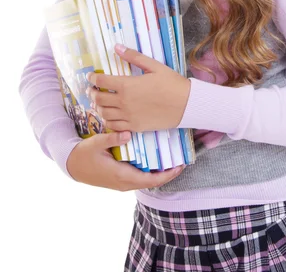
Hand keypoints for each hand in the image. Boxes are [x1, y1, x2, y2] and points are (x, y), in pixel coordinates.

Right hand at [66, 131, 185, 190]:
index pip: (150, 180)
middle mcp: (124, 183)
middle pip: (152, 182)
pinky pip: (139, 178)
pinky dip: (150, 172)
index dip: (167, 175)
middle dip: (168, 174)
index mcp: (121, 176)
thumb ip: (112, 139)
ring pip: (146, 181)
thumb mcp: (96, 144)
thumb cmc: (84, 155)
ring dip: (160, 174)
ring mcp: (122, 183)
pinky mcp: (120, 179)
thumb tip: (127, 133)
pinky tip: (155, 161)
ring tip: (172, 160)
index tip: (180, 166)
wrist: (72, 166)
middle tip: (181, 161)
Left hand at [86, 45, 190, 132]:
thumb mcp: (154, 66)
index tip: (90, 76)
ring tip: (99, 103)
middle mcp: (124, 102)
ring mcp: (129, 116)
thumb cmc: (171, 83)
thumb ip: (133, 56)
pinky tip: (110, 115)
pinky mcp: (135, 127)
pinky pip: (114, 126)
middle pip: (98, 99)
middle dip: (92, 93)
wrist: (186, 104)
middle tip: (92, 90)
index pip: (101, 82)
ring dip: (98, 107)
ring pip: (104, 114)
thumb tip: (116, 47)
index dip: (92, 78)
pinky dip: (108, 120)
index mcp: (127, 85)